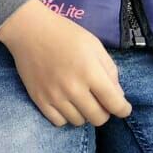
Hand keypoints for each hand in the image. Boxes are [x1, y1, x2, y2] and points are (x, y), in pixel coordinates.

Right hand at [0, 0, 132, 127]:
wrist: (29, 30)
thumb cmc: (65, 34)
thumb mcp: (94, 45)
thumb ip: (110, 70)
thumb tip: (117, 95)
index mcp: (90, 72)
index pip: (115, 104)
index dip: (123, 109)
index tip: (123, 107)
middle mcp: (73, 88)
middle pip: (98, 118)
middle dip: (104, 111)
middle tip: (99, 100)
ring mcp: (54, 96)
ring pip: (79, 121)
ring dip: (84, 113)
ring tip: (80, 98)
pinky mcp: (39, 100)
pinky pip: (59, 122)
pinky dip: (66, 116)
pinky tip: (65, 102)